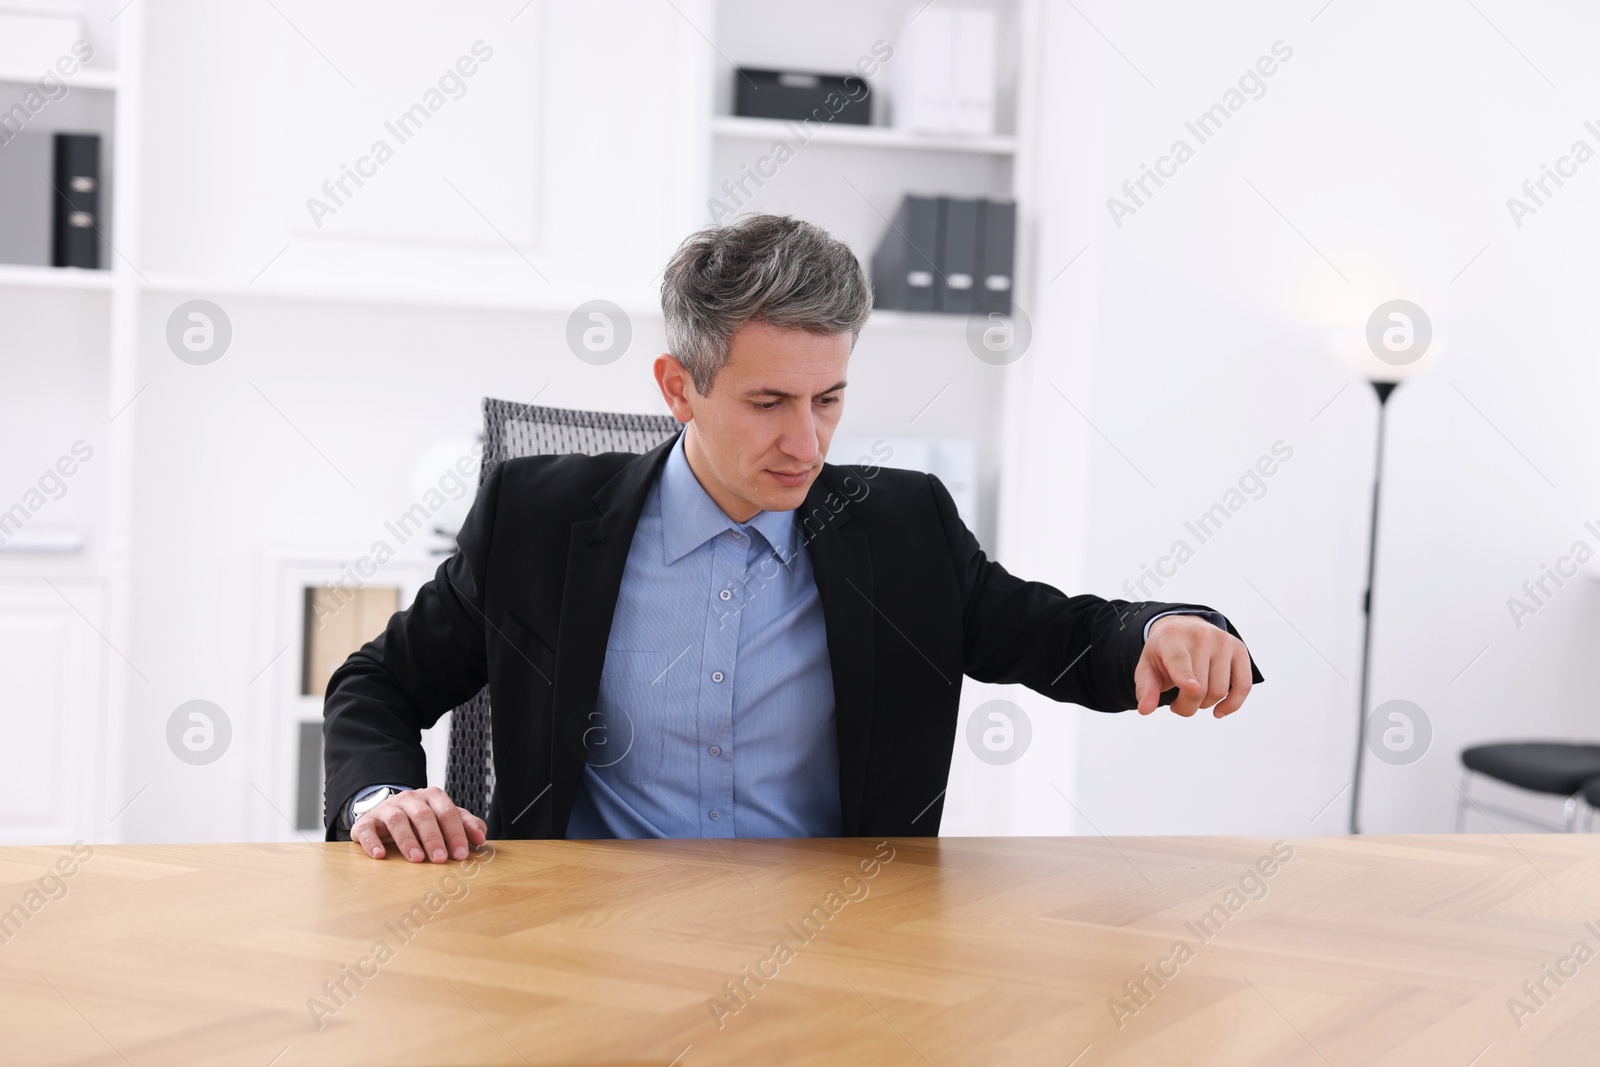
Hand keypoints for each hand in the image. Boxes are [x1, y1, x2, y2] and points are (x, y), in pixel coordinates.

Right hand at [350, 786, 486, 861]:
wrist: (386, 813)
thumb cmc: (421, 821)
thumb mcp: (445, 819)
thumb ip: (465, 825)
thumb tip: (481, 837)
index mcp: (432, 797)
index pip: (447, 812)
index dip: (455, 833)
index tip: (461, 854)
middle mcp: (410, 799)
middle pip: (423, 815)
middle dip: (434, 838)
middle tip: (441, 859)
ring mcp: (387, 808)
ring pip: (397, 819)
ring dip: (408, 840)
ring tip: (416, 859)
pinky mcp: (367, 821)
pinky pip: (367, 829)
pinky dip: (372, 842)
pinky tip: (379, 855)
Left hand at [1133, 615, 1252, 718]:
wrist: (1184, 628)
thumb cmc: (1164, 653)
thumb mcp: (1148, 667)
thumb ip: (1146, 688)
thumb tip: (1145, 710)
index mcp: (1172, 637)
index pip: (1180, 660)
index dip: (1186, 676)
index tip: (1192, 688)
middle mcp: (1201, 635)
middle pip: (1200, 689)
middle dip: (1186, 706)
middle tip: (1177, 704)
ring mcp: (1223, 641)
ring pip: (1219, 691)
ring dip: (1204, 705)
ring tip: (1192, 697)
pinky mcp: (1239, 649)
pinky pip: (1244, 686)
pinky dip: (1232, 704)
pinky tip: (1218, 711)